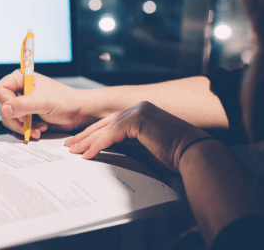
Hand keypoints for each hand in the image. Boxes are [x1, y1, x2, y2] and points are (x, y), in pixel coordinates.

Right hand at [0, 70, 95, 138]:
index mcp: (21, 79)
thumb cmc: (65, 101)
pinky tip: (40, 129)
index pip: (0, 91)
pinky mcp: (27, 117)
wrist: (79, 113)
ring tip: (39, 127)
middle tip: (28, 121)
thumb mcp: (43, 101)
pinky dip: (28, 130)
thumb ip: (22, 105)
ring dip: (24, 126)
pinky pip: (18, 126)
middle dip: (16, 118)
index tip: (20, 112)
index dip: (6, 103)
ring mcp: (23, 104)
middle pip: (3, 107)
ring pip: (9, 119)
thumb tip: (4, 110)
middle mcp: (19, 91)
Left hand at [64, 101, 210, 172]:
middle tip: (70, 145)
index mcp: (141, 112)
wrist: (193, 154)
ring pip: (105, 128)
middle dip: (85, 135)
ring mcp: (139, 111)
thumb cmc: (173, 155)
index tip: (80, 143)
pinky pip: (112, 134)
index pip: (111, 123)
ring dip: (88, 141)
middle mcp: (139, 108)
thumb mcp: (144, 148)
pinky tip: (88, 155)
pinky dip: (98, 145)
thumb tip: (105, 149)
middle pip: (105, 123)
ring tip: (74, 151)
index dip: (94, 133)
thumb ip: (126, 145)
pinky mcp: (139, 119)